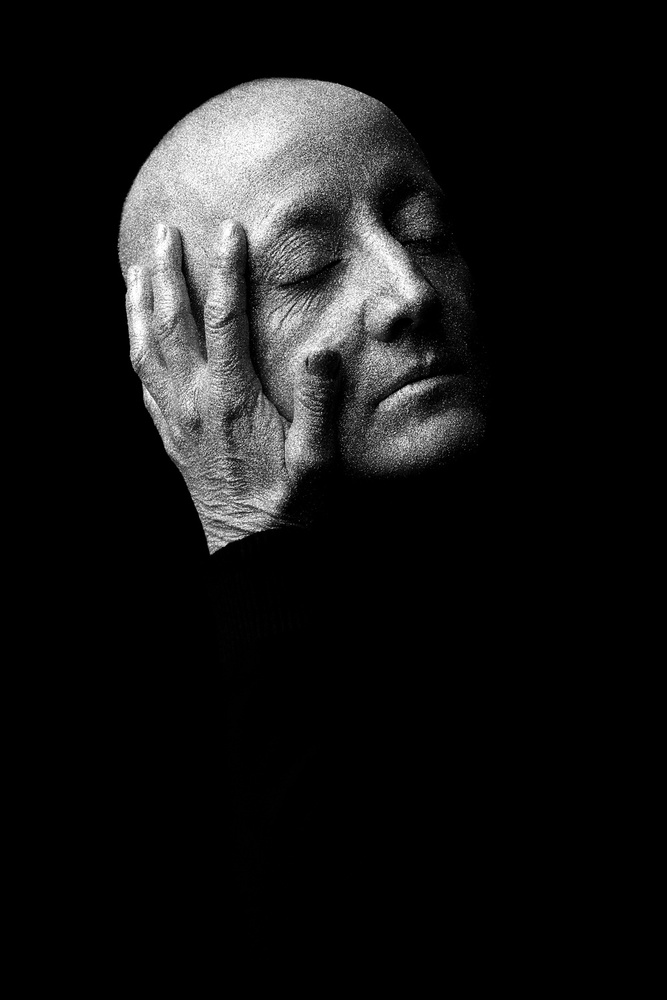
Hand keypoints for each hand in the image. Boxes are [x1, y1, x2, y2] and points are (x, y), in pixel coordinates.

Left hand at [125, 221, 341, 552]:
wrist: (254, 551)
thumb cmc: (290, 506)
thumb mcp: (318, 458)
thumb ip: (319, 401)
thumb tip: (322, 349)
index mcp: (231, 398)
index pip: (224, 318)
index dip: (225, 270)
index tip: (228, 230)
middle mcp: (195, 402)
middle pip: (172, 323)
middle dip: (167, 272)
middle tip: (162, 231)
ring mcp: (176, 420)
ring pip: (146, 349)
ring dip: (139, 306)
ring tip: (135, 270)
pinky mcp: (171, 438)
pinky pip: (143, 384)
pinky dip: (136, 351)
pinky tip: (136, 337)